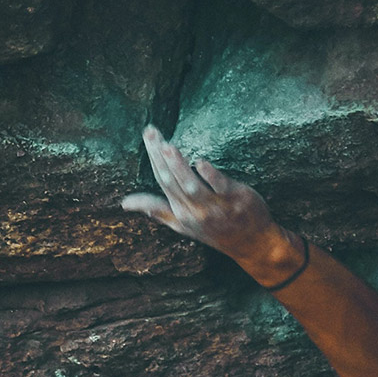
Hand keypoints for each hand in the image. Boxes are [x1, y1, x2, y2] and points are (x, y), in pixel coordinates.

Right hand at [120, 126, 281, 265]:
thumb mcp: (182, 225)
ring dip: (178, 167)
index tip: (147, 136)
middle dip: (159, 156)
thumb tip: (126, 203)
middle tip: (150, 131)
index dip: (153, 159)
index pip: (162, 182)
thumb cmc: (216, 232)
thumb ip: (157, 210)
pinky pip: (220, 187)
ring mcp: (214, 207)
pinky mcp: (234, 200)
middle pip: (172, 181)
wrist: (251, 245)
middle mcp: (194, 211)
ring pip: (191, 186)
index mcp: (180, 213)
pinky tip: (201, 162)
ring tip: (167, 146)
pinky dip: (210, 176)